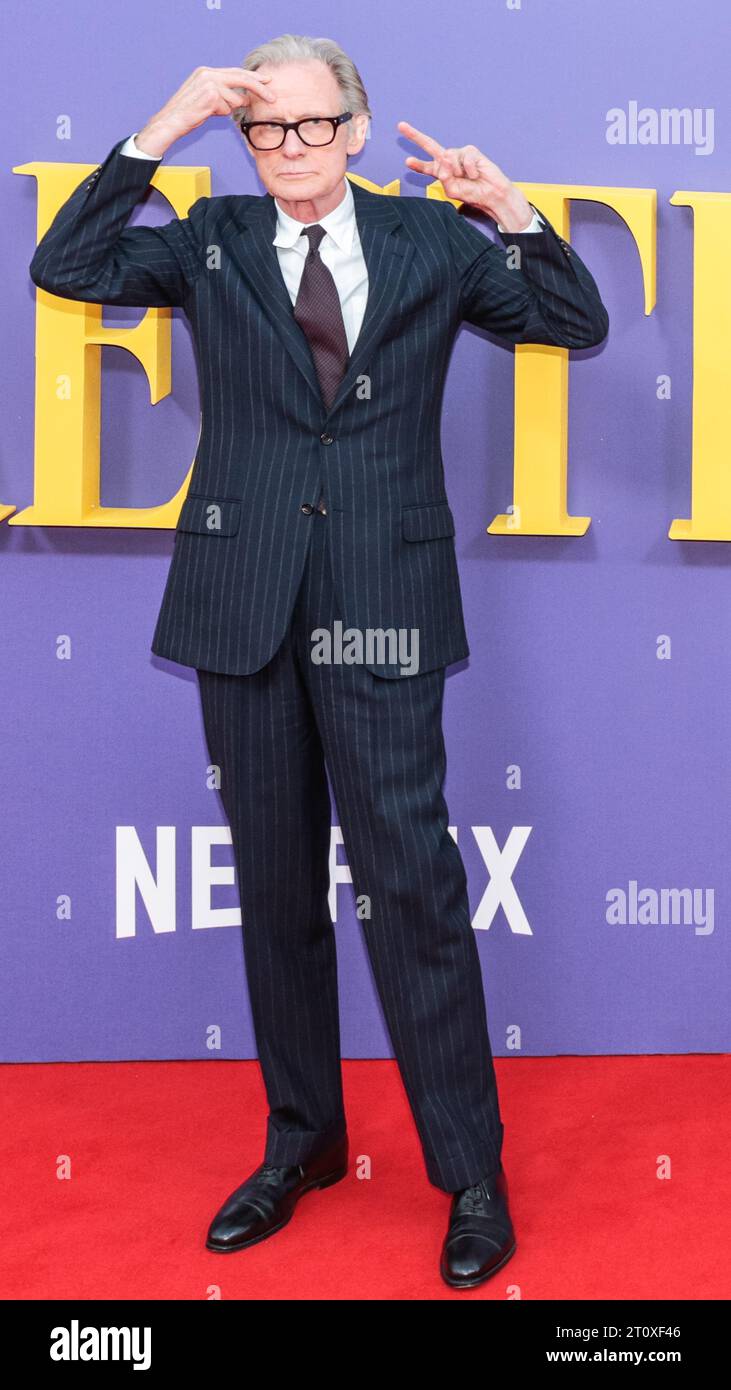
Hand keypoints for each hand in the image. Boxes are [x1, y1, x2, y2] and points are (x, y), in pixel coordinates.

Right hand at [136, 66, 276, 157]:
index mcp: (206, 72)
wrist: (170, 122)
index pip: (236, 72)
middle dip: (259, 88)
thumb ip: (224, 95)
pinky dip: (220, 114)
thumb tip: (244, 99)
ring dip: (227, 109)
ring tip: (209, 111)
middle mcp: (208, 74)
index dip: (252, 77)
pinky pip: (227, 108)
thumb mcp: (207, 100)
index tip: (266, 80)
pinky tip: (206, 113)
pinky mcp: (211, 96)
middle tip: (272, 97)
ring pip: (235, 99)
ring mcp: (209, 83)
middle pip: (242, 78)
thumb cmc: (187, 114)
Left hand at [397, 120, 533, 230]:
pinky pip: (464, 158)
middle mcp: (448, 161)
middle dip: (415, 136)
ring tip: (468, 178)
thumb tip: (443, 160)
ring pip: (449, 156)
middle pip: (430, 146)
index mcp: (442, 173)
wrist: (491, 193)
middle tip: (401, 126)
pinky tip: (475, 174)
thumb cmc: (472, 194)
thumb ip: (444, 178)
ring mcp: (459, 154)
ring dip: (458, 170)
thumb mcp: (453, 191)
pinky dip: (469, 169)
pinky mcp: (470, 151)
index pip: (427, 167)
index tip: (408, 161)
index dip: (418, 164)